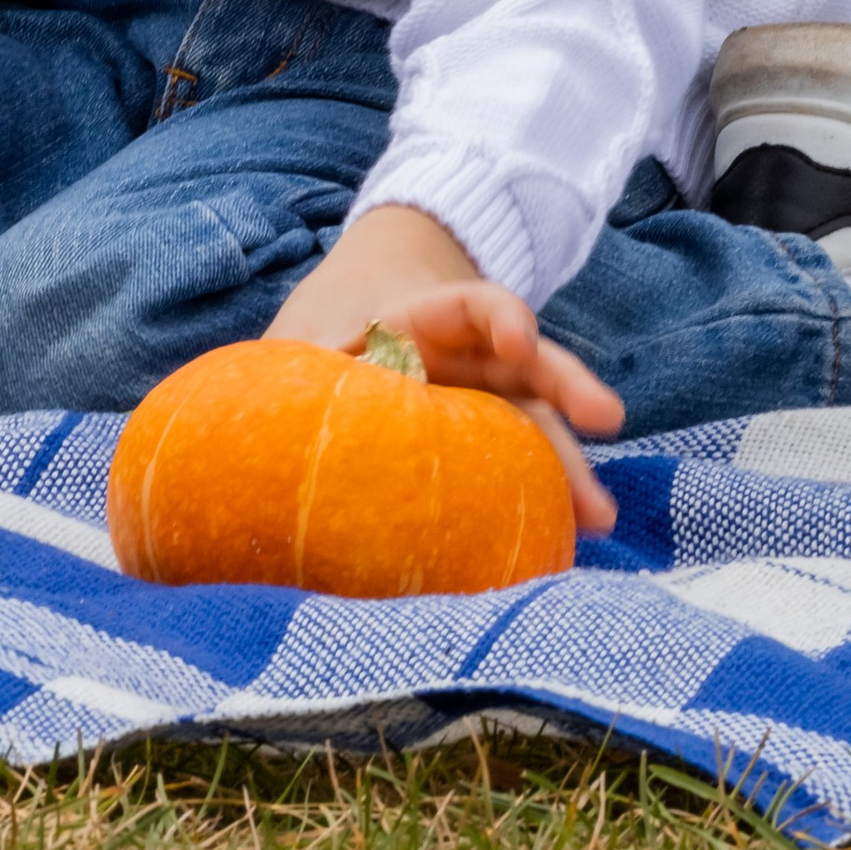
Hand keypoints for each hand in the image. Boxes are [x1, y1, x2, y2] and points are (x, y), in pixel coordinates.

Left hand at [269, 203, 623, 534]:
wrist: (341, 346)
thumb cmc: (321, 341)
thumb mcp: (303, 345)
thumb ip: (287, 376)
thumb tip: (244, 425)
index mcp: (422, 321)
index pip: (473, 305)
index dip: (500, 316)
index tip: (519, 337)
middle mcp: (470, 360)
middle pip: (528, 365)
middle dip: (568, 386)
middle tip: (605, 416)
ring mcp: (486, 407)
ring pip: (537, 427)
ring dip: (569, 467)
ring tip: (599, 519)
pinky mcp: (488, 452)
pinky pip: (520, 472)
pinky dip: (542, 502)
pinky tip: (565, 544)